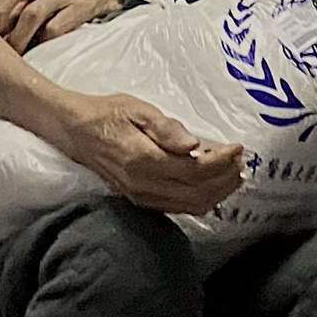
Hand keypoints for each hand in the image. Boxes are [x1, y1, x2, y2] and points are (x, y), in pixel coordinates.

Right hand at [60, 93, 248, 215]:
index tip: (238, 148)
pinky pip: (179, 207)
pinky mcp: (141, 200)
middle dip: (226, 179)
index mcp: (143, 161)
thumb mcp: (136, 109)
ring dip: (218, 192)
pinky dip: (201, 198)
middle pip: (198, 193)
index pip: (195, 170)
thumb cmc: (107, 114)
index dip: (222, 162)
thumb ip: (166, 127)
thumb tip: (194, 145)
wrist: (75, 131)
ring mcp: (142, 197)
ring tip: (233, 173)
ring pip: (191, 205)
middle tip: (240, 160)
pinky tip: (212, 184)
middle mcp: (143, 185)